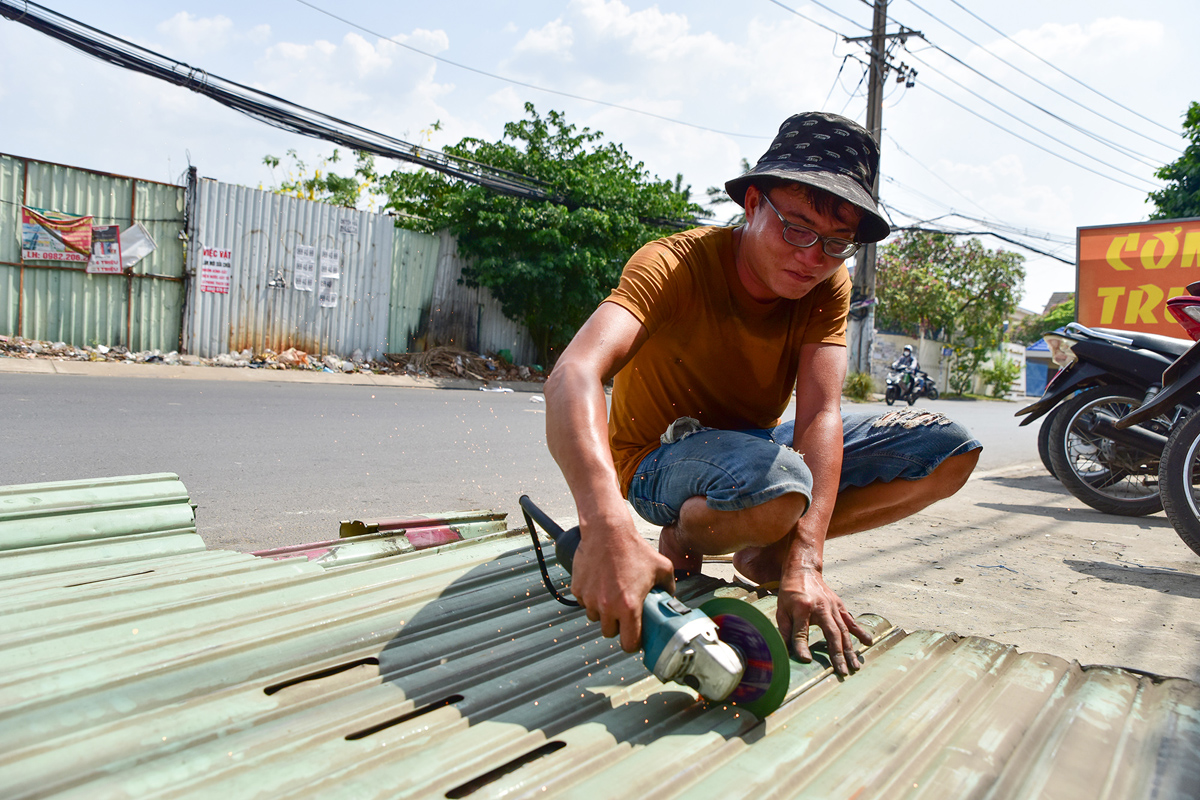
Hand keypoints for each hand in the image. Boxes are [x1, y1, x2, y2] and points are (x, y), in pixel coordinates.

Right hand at [568, 517, 675, 652]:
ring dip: (603, 612)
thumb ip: (669, 587)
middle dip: (617, 626)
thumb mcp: (662, 567)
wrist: (607, 531)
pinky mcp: (578, 589)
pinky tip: (600, 583)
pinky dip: (590, 598)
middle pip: (609, 632)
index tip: (635, 637)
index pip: (628, 644)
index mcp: (628, 606)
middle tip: (623, 612)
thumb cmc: (634, 548)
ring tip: (611, 594)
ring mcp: (589, 598)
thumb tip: (670, 599)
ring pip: (595, 617)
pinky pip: (583, 602)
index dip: (633, 643)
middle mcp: (607, 606)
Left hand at [776, 565, 872, 675]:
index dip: (802, 646)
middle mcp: (821, 607)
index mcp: (802, 608)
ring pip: (844, 630)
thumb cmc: (790, 593)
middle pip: (831, 633)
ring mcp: (833, 606)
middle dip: (837, 654)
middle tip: (841, 672)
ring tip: (854, 666)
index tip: (806, 660)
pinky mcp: (839, 606)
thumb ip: (785, 630)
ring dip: (850, 649)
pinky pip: (851, 621)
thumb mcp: (781, 610)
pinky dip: (860, 632)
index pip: (801, 631)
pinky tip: (868, 643)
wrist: (803, 571)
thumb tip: (785, 651)